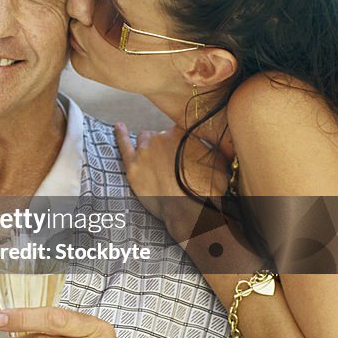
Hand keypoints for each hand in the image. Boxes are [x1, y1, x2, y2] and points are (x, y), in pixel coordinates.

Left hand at [114, 124, 229, 218]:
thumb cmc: (207, 189)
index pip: (178, 129)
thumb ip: (207, 145)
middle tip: (173, 165)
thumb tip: (206, 140)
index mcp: (181, 132)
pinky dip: (121, 135)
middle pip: (160, 135)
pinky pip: (123, 145)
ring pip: (145, 139)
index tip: (185, 151)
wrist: (190, 211)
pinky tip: (119, 126)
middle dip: (166, 146)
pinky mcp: (133, 165)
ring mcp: (144, 150)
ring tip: (156, 160)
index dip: (182, 142)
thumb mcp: (218, 160)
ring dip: (150, 146)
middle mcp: (161, 137)